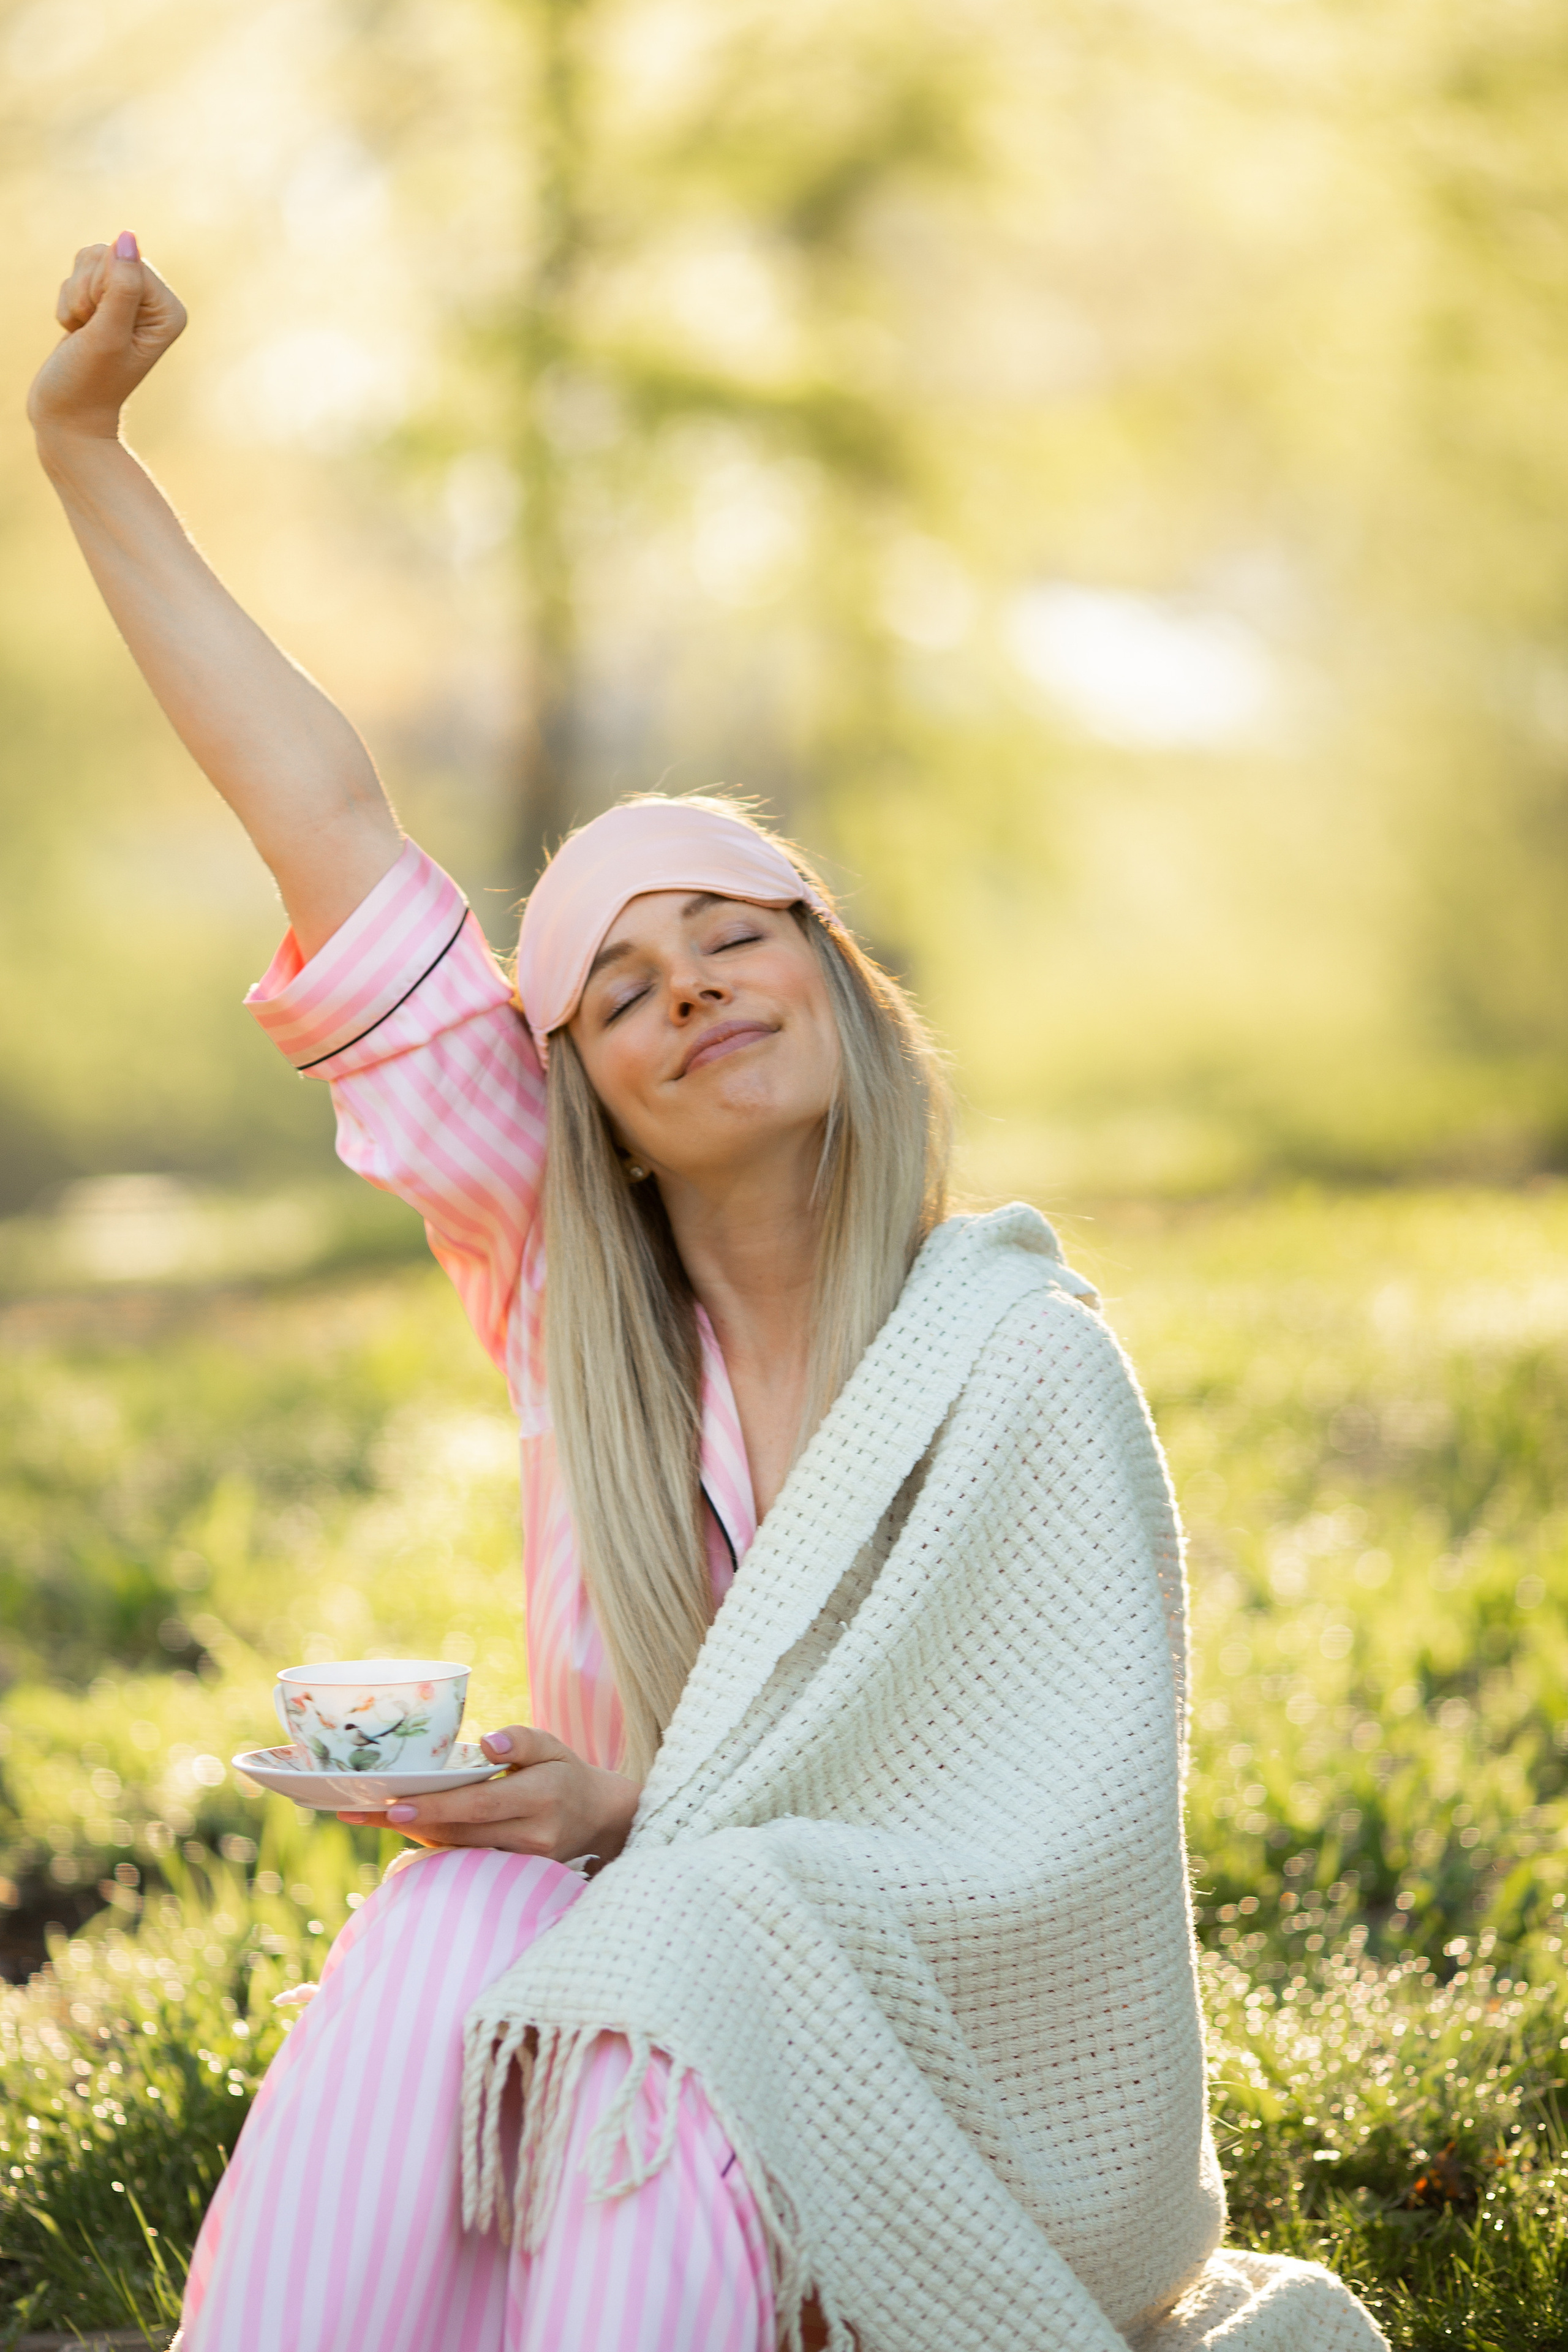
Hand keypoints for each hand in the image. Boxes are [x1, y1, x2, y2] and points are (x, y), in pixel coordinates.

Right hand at [28, 234, 187, 443]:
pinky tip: (78, 331)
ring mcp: (130, 301)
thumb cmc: (88, 383)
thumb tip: (127, 237)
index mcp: (169, 310)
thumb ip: (121, 287)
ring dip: (74, 297)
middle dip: (86, 292)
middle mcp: (155, 302)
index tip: (102, 328)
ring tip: (84, 333)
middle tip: (90, 332)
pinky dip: (68, 302)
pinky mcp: (105, 301)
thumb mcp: (106, 334)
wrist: (68, 416)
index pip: (127, 262)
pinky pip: (76, 273)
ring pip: (88, 261)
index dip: (101, 290)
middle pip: (106, 256)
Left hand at [336, 1725, 641, 1865]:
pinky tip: (400, 1827)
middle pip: (458, 1832)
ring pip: (456, 1849)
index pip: (478, 1805)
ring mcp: (521, 1861)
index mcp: (541, 1797)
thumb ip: (521, 1740)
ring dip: (410, 1834)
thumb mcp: (553, 1745)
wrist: (598, 1820)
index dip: (435, 1808)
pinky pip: (464, 1858)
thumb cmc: (566, 1773)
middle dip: (407, 1822)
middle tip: (359, 1809)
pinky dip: (431, 1843)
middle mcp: (531, 1836)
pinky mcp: (511, 1872)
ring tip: (365, 1814)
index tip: (394, 1804)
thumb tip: (487, 1743)